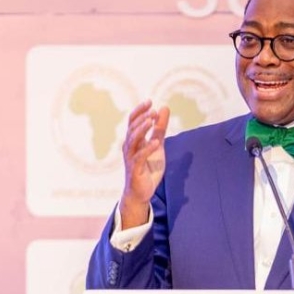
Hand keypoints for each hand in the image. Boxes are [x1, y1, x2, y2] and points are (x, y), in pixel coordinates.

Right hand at [119, 100, 168, 227]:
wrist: (142, 192)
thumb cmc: (148, 168)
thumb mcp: (157, 145)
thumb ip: (160, 128)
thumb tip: (164, 108)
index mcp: (133, 140)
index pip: (133, 121)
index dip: (140, 111)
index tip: (149, 101)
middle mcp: (129, 147)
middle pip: (132, 128)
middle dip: (142, 118)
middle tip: (152, 111)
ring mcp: (131, 158)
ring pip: (133, 140)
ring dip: (142, 130)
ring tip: (151, 121)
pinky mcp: (135, 169)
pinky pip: (140, 156)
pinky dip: (147, 148)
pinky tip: (156, 142)